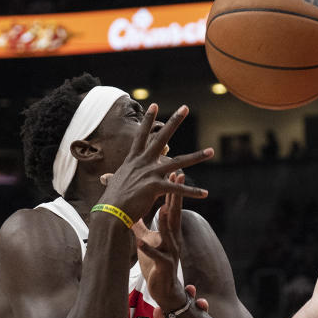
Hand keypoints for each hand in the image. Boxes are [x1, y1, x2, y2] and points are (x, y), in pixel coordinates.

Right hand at [98, 103, 212, 222]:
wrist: (111, 213)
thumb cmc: (112, 200)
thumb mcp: (114, 184)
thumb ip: (113, 178)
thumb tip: (106, 178)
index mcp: (134, 159)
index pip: (142, 135)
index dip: (148, 120)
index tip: (155, 105)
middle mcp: (143, 162)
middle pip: (161, 137)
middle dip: (174, 121)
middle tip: (185, 107)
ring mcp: (150, 173)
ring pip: (179, 162)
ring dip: (197, 156)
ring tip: (211, 151)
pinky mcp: (155, 187)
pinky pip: (178, 188)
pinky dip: (192, 192)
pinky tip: (205, 193)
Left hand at [132, 172, 187, 307]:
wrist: (164, 289)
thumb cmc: (156, 263)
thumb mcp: (148, 240)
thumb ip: (141, 225)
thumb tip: (134, 209)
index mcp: (169, 231)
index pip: (172, 205)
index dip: (173, 189)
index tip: (173, 170)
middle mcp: (173, 238)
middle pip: (175, 214)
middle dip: (177, 197)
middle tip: (178, 179)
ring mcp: (170, 251)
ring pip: (169, 234)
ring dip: (165, 222)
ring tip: (161, 208)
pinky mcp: (164, 265)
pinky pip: (157, 256)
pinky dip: (148, 250)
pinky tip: (140, 244)